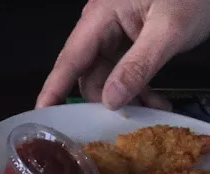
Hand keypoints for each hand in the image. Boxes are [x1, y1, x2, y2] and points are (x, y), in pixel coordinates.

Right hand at [36, 0, 209, 109]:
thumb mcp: (169, 30)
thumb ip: (139, 65)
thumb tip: (110, 101)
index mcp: (101, 14)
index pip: (71, 57)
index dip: (54, 89)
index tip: (40, 117)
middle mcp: (102, 25)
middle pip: (88, 74)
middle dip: (105, 101)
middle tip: (128, 123)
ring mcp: (115, 35)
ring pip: (107, 79)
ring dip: (127, 99)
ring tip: (152, 113)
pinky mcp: (129, 44)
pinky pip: (123, 75)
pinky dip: (137, 90)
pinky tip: (156, 103)